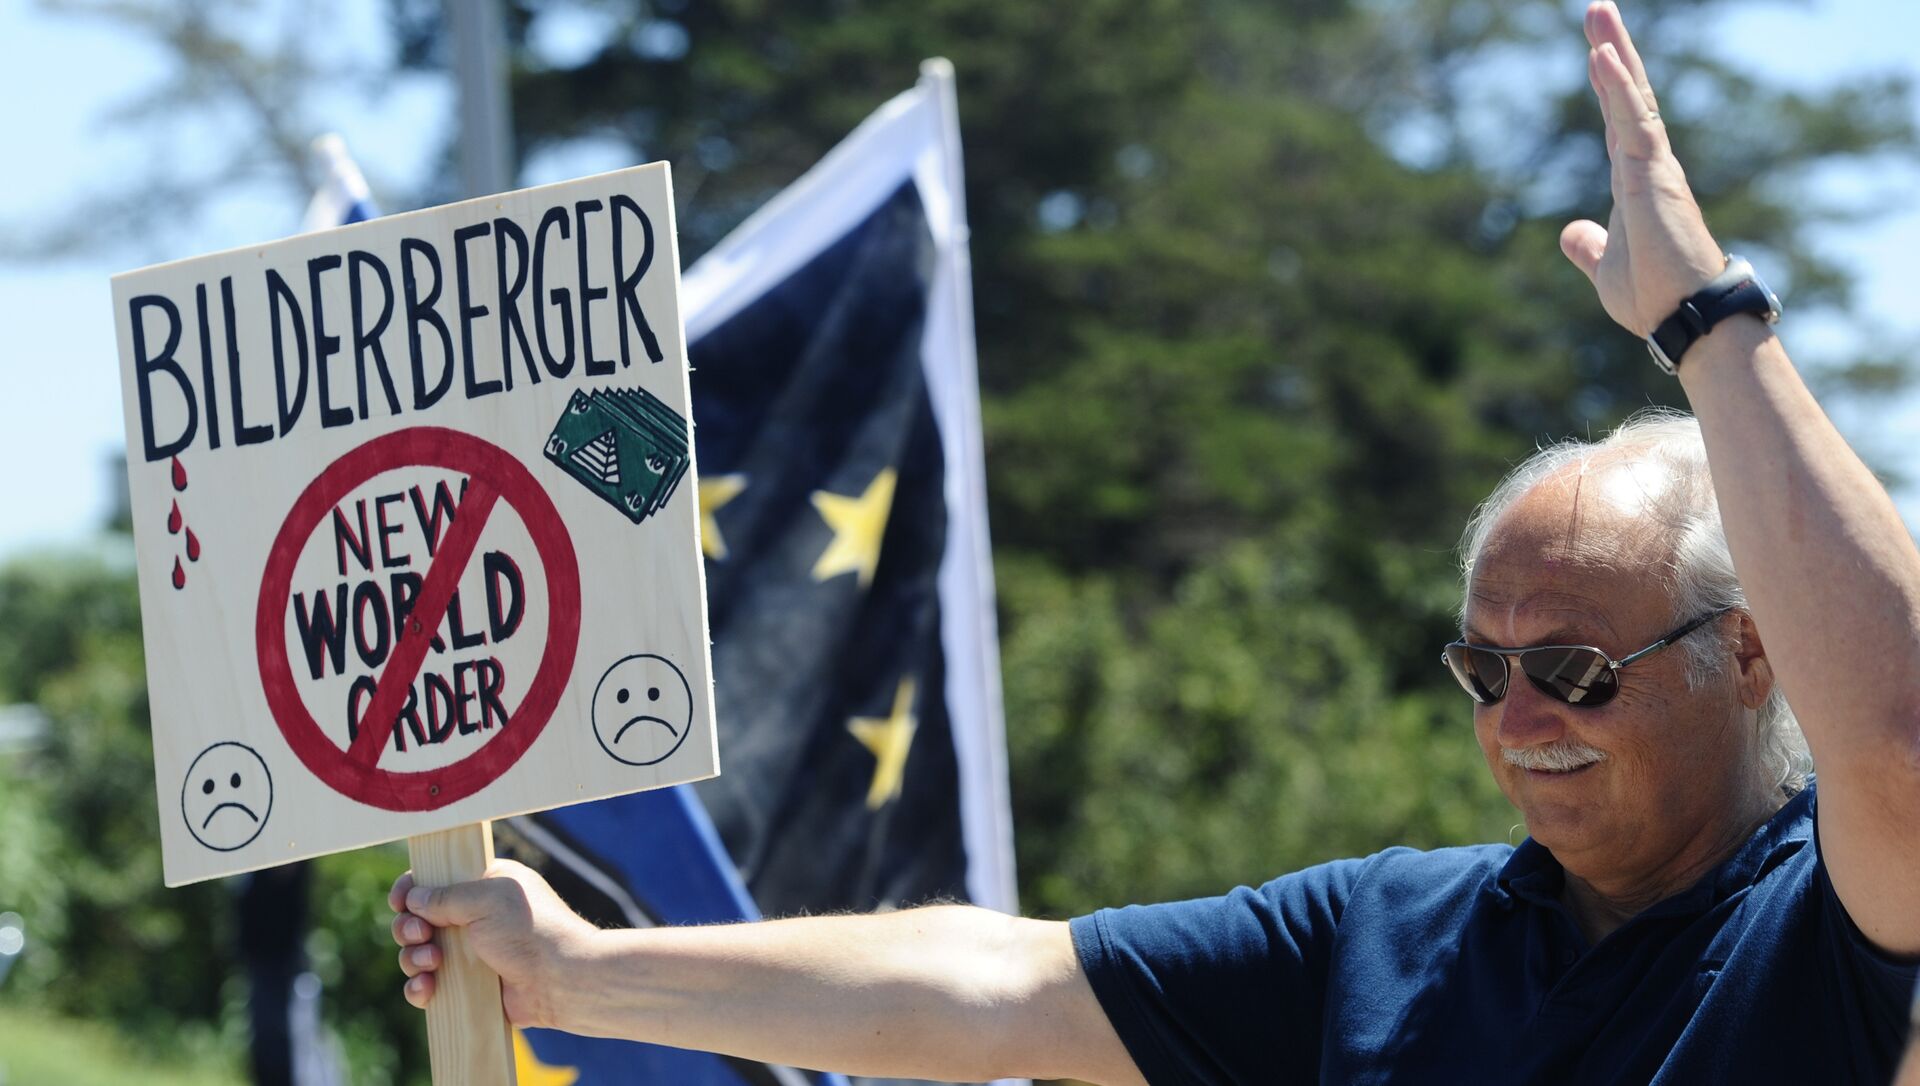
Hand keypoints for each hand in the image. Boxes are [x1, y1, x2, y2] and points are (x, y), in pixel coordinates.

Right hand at [389, 859, 598, 1028]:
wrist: (562, 981)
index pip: (436, 879)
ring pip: (419, 953)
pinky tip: (426, 990)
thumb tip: (413, 899)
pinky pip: (430, 985)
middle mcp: (474, 916)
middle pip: (418, 918)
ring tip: (432, 963)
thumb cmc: (531, 931)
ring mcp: (469, 952)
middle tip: (420, 933)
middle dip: (408, 927)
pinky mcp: (467, 986)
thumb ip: (445, 897)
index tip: (400, 900)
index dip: (412, 889)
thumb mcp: (485, 900)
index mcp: (483, 884)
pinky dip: (420, 988)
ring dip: (413, 958)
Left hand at [1559, 1, 1725, 336]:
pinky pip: (1636, 121)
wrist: (1684, 319)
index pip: (1616, 122)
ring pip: (1633, 97)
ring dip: (1614, 52)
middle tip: (1596, 9)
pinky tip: (1603, 57)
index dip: (1606, 86)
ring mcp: (1654, 167)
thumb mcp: (1605, 268)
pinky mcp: (1655, 175)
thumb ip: (1589, 247)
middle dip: (1612, 51)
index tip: (1596, 49)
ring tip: (1597, 12)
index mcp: (1634, 182)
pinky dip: (1619, 89)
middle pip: (1625, 96)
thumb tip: (1571, 232)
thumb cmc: (1654, 297)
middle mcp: (1647, 166)